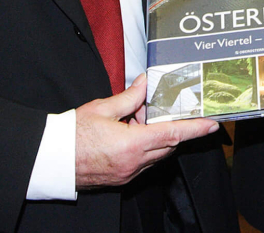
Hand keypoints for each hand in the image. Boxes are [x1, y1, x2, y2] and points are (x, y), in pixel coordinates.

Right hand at [75, 74, 219, 188]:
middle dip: (169, 127)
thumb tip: (145, 84)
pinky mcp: (121, 179)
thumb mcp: (102, 109)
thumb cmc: (72, 135)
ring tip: (133, 121)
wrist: (51, 161)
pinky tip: (128, 134)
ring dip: (155, 138)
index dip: (195, 129)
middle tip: (153, 111)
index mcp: (132, 145)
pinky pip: (144, 162)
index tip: (212, 124)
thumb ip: (129, 97)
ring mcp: (128, 174)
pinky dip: (144, 148)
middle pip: (167, 145)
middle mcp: (134, 163)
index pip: (173, 135)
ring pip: (157, 155)